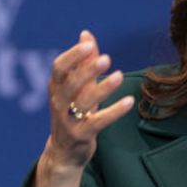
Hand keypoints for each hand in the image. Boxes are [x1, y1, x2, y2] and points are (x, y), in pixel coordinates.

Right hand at [41, 30, 134, 173]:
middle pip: (70, 84)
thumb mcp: (77, 88)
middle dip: (86, 70)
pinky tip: (130, 102)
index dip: (72, 56)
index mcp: (56, 87)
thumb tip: (86, 34)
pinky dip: (114, 111)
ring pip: (84, 102)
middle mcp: (59, 103)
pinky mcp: (81, 135)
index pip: (59, 68)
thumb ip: (83, 62)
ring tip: (119, 76)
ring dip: (102, 89)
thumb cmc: (73, 113)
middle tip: (106, 59)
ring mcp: (68, 121)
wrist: (64, 152)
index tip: (88, 45)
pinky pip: (98, 122)